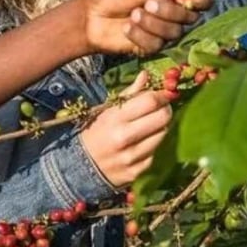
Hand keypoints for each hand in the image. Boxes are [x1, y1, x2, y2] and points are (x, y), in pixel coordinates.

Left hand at [77, 0, 211, 55]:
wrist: (88, 16)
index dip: (202, 0)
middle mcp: (173, 14)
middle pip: (190, 17)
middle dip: (170, 10)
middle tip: (147, 3)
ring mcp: (162, 32)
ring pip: (174, 32)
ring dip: (153, 23)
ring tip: (133, 14)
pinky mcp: (150, 48)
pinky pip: (157, 44)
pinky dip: (141, 35)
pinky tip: (126, 28)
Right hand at [80, 72, 173, 187]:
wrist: (80, 166)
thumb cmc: (96, 131)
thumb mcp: (106, 110)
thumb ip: (129, 94)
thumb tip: (146, 75)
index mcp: (115, 118)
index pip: (151, 101)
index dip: (162, 95)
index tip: (164, 94)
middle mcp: (124, 137)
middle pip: (163, 118)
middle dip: (166, 110)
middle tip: (161, 109)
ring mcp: (132, 157)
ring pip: (164, 135)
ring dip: (162, 128)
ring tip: (152, 126)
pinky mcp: (137, 171)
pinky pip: (157, 154)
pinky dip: (155, 146)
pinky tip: (146, 143)